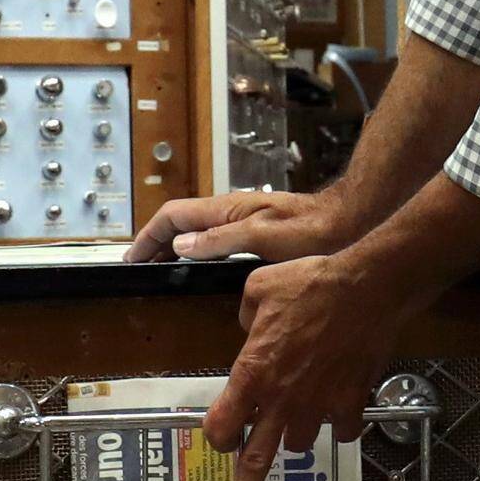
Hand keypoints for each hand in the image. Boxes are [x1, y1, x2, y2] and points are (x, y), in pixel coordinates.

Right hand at [129, 185, 362, 264]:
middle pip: (180, 224)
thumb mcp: (262, 237)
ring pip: (196, 232)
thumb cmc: (311, 231)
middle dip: (156, 243)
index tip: (132, 258)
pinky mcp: (256, 232)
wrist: (347, 223)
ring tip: (161, 270)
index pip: (172, 217)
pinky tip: (200, 270)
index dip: (148, 236)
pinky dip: (197, 253)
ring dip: (174, 248)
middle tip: (140, 268)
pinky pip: (214, 241)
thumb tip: (180, 245)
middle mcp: (230, 212)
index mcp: (226, 209)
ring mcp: (243, 221)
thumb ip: (220, 239)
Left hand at [205, 249, 401, 480]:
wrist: (369, 288)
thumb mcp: (259, 289)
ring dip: (295, 433)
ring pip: (300, 443)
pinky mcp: (351, 404)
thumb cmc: (311, 283)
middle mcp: (282, 399)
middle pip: (257, 461)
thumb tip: (250, 331)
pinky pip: (340, 431)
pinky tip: (338, 402)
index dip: (217, 436)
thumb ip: (245, 318)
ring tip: (301, 410)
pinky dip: (338, 423)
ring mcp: (318, 406)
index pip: (221, 426)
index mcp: (253, 373)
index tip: (220, 440)